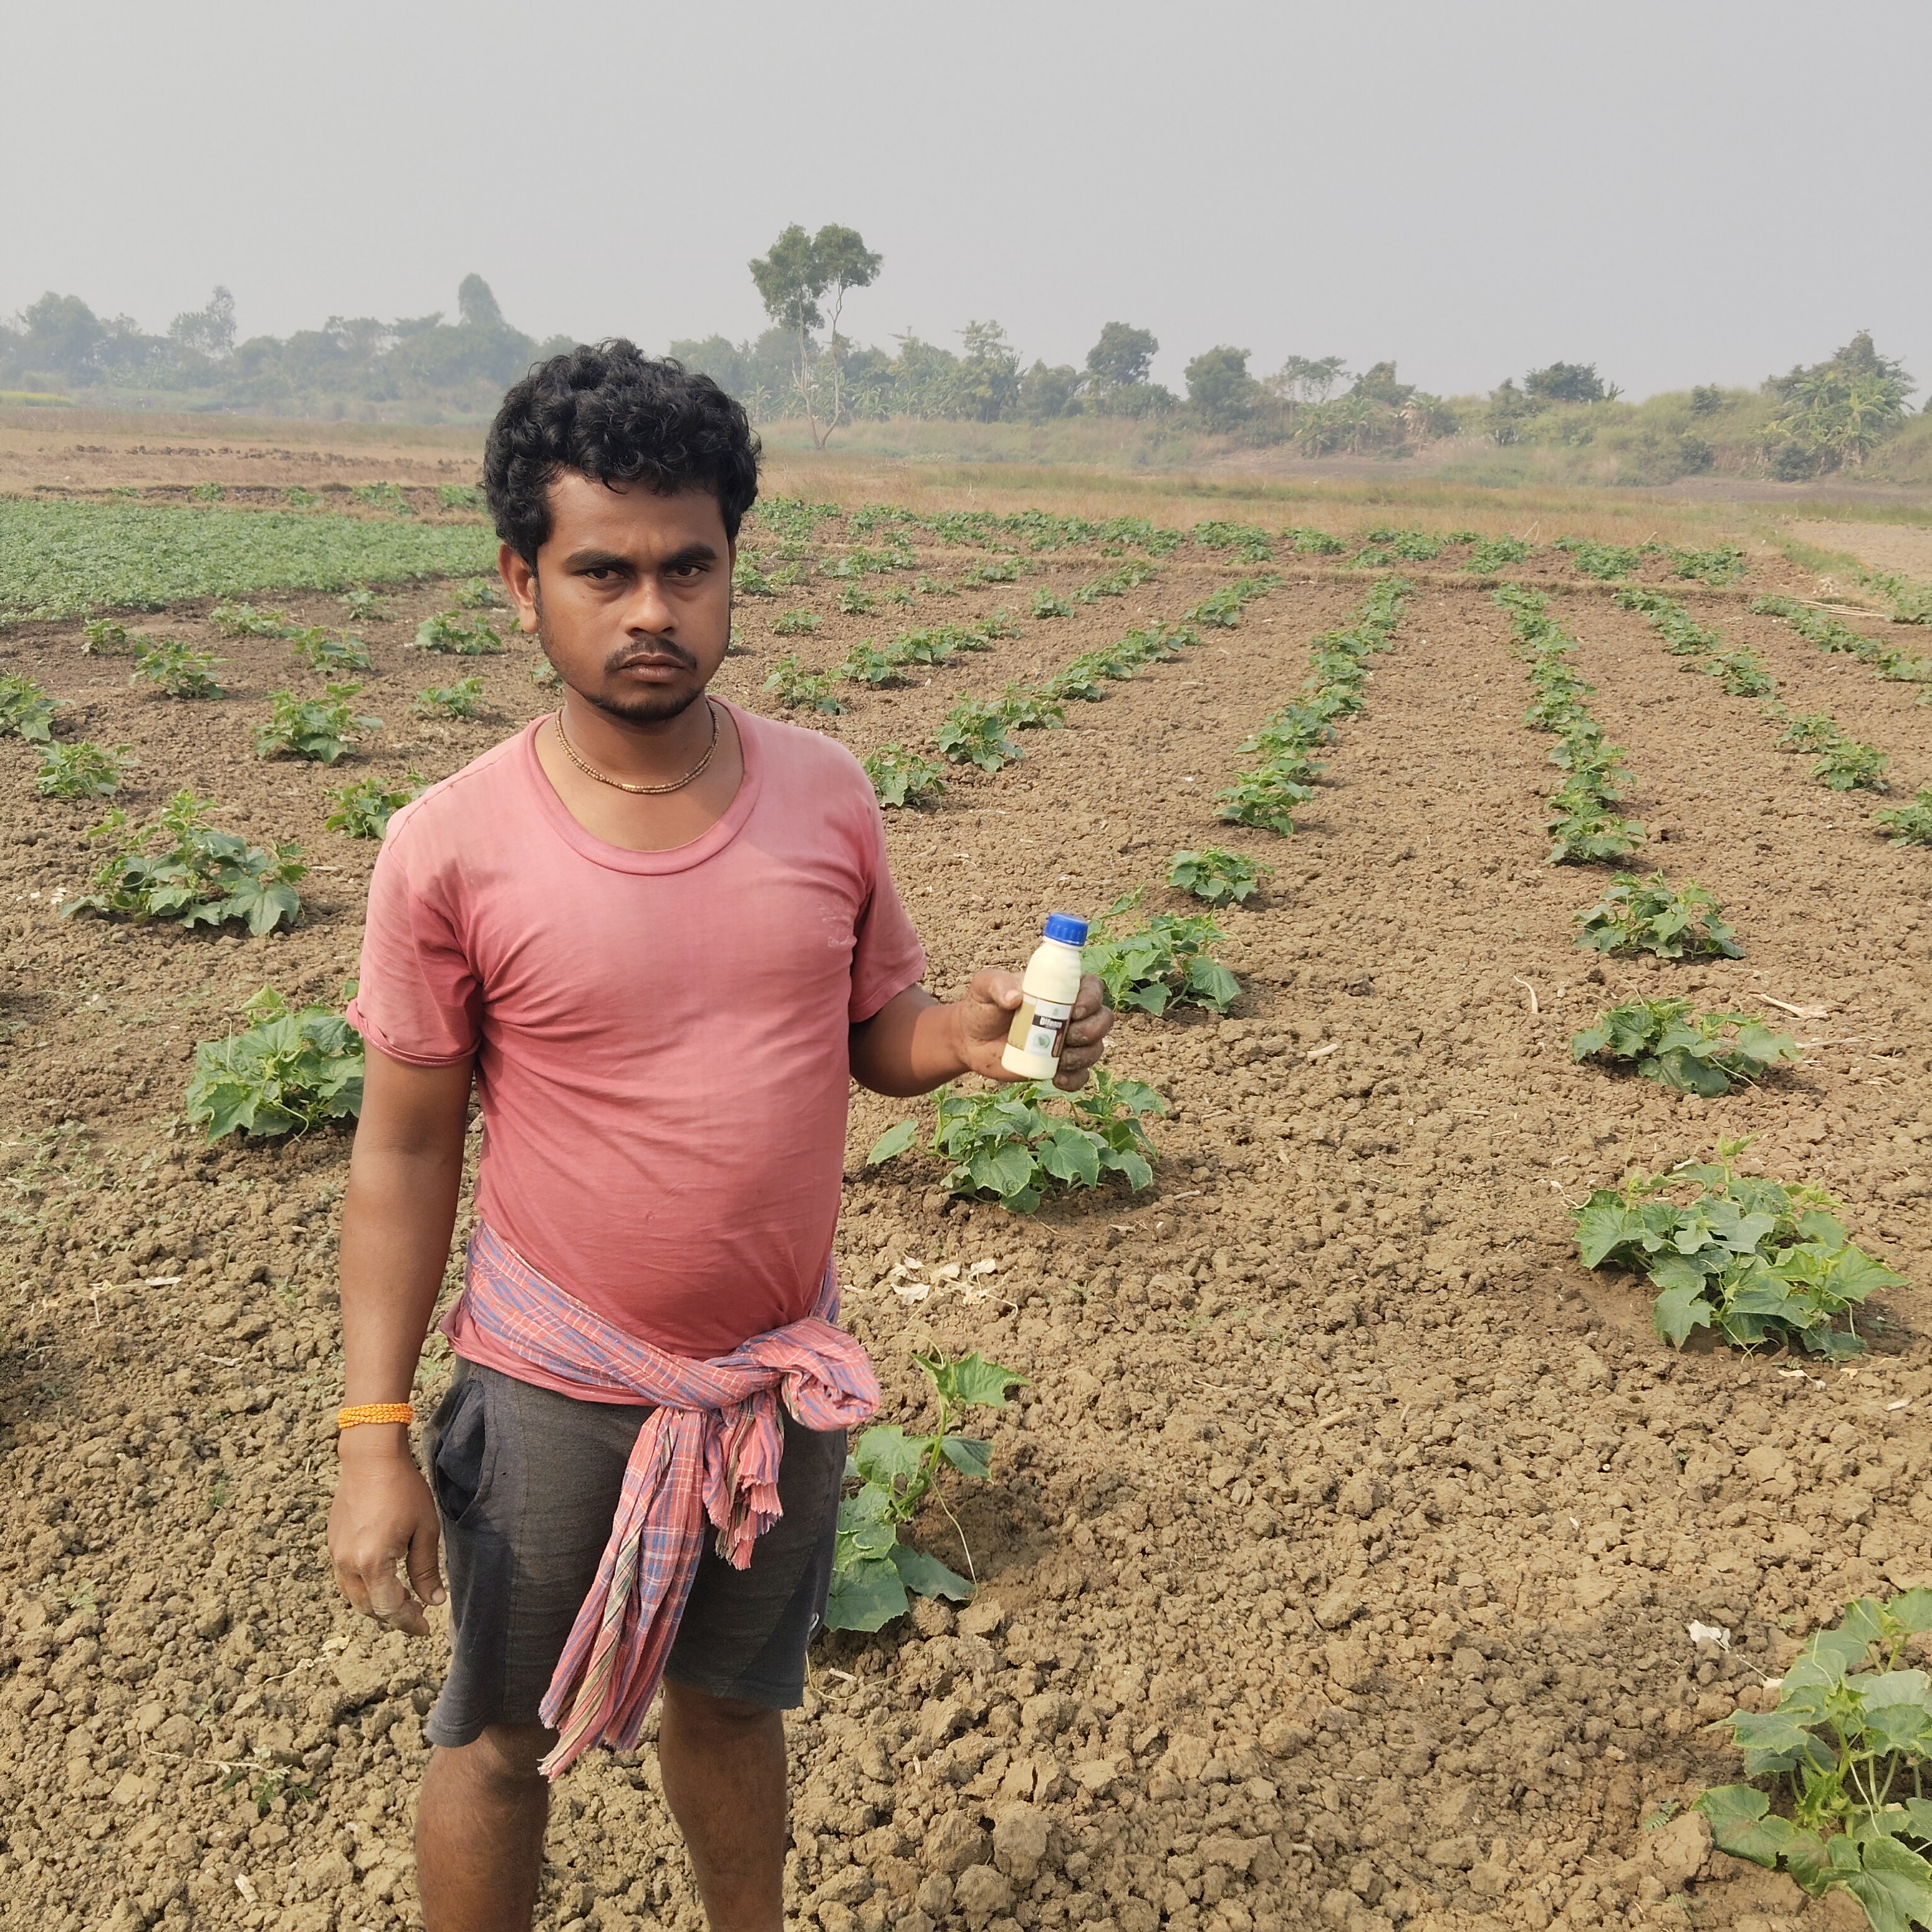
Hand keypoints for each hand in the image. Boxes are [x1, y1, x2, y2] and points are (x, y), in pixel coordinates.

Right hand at [328, 1433, 444, 1636]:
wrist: (370, 1458)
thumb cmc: (403, 1489)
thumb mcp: (424, 1529)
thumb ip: (426, 1569)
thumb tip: (434, 1601)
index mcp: (373, 1562)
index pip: (389, 1608)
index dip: (408, 1622)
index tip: (425, 1629)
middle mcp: (348, 1564)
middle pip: (368, 1607)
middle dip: (393, 1616)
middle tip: (417, 1616)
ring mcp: (336, 1554)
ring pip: (354, 1596)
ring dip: (377, 1604)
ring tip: (402, 1602)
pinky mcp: (333, 1544)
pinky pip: (346, 1578)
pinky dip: (364, 1588)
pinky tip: (383, 1580)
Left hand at [957, 966, 1113, 1089]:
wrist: (970, 1041)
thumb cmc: (981, 1007)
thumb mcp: (984, 987)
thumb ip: (997, 985)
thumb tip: (1015, 998)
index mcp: (1059, 990)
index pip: (1092, 987)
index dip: (1092, 998)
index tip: (1075, 1011)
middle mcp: (1070, 1015)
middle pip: (1103, 1019)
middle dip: (1092, 1030)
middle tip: (1067, 1036)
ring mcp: (1066, 1042)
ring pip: (1096, 1048)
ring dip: (1084, 1055)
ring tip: (1060, 1059)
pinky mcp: (1058, 1066)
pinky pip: (1081, 1076)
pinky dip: (1075, 1079)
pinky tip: (1057, 1078)